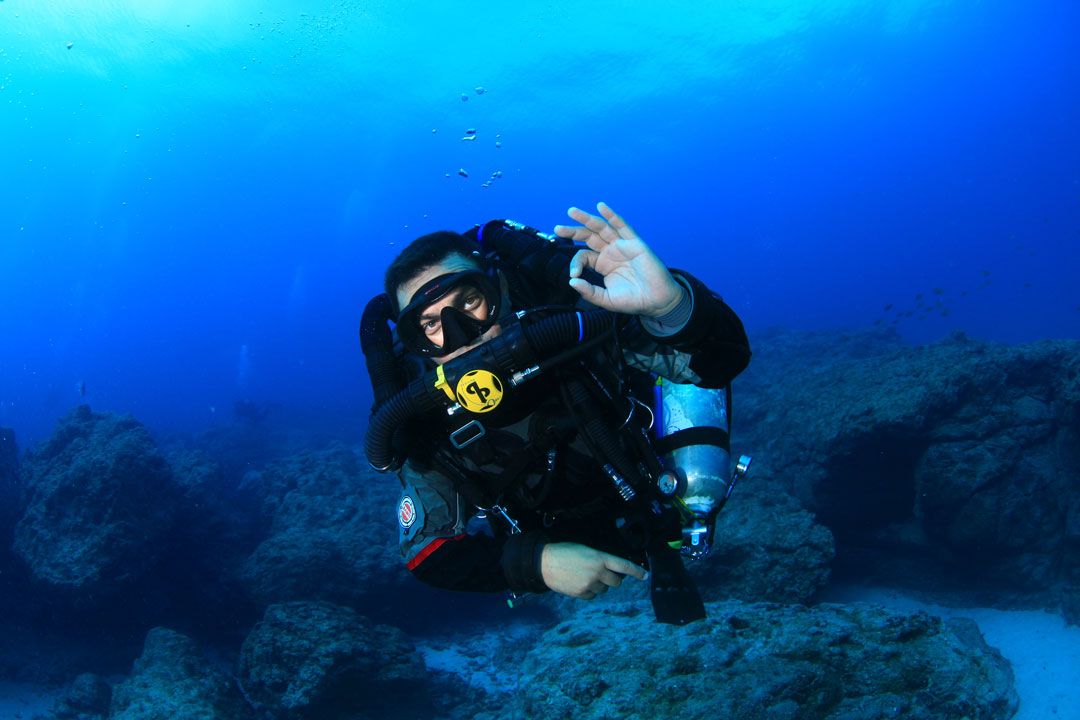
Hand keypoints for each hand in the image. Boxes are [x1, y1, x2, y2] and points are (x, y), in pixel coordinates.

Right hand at [540, 542, 645, 599]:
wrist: (544, 562)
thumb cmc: (564, 552)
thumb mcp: (585, 550)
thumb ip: (599, 559)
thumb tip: (610, 569)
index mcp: (599, 558)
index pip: (623, 566)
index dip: (636, 571)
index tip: (644, 576)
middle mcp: (597, 572)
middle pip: (616, 582)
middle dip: (612, 579)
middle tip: (603, 574)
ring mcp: (589, 584)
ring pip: (604, 589)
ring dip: (599, 585)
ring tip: (585, 576)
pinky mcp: (581, 594)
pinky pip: (592, 596)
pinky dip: (589, 591)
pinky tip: (579, 583)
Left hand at [554, 202, 685, 317]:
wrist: (657, 300)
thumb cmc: (633, 300)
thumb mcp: (606, 299)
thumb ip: (589, 292)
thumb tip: (572, 282)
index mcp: (603, 264)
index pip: (584, 255)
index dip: (575, 262)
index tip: (574, 275)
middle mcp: (611, 252)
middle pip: (588, 236)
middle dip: (573, 231)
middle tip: (558, 229)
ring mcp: (622, 245)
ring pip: (602, 228)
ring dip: (586, 218)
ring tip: (571, 211)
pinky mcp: (635, 243)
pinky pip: (622, 226)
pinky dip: (611, 215)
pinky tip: (601, 206)